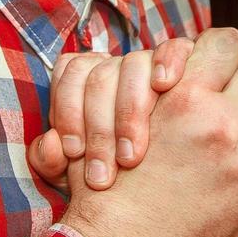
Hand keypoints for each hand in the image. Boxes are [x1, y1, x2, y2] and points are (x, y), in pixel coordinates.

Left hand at [29, 38, 194, 190]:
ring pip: (134, 64)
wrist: (164, 189)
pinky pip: (175, 47)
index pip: (70, 74)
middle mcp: (118, 66)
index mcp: (88, 79)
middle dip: (98, 130)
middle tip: (101, 176)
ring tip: (130, 158)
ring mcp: (151, 62)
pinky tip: (163, 84)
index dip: (68, 111)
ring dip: (130, 111)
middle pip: (100, 77)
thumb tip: (50, 144)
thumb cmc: (118, 178)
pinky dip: (167, 60)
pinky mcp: (187, 62)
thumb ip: (54, 163)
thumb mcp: (80, 177)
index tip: (74, 151)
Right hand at [55, 28, 237, 236]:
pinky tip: (221, 161)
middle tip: (214, 93)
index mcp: (186, 97)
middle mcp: (222, 123)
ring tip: (214, 131)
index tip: (208, 61)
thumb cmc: (113, 174)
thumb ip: (165, 78)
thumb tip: (193, 54)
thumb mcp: (123, 110)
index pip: (225, 44)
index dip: (216, 49)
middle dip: (233, 80)